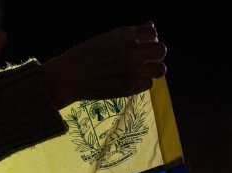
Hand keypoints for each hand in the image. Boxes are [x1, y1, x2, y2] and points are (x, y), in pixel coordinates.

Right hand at [41, 22, 166, 108]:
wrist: (70, 77)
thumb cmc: (86, 55)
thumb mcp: (108, 38)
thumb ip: (131, 34)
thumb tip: (151, 25)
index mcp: (124, 35)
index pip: (152, 33)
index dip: (149, 39)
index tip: (141, 45)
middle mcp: (131, 51)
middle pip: (161, 50)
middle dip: (155, 53)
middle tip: (145, 58)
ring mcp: (132, 70)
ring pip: (160, 69)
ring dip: (154, 69)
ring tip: (142, 70)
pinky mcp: (130, 87)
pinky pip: (148, 84)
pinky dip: (142, 82)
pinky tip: (130, 80)